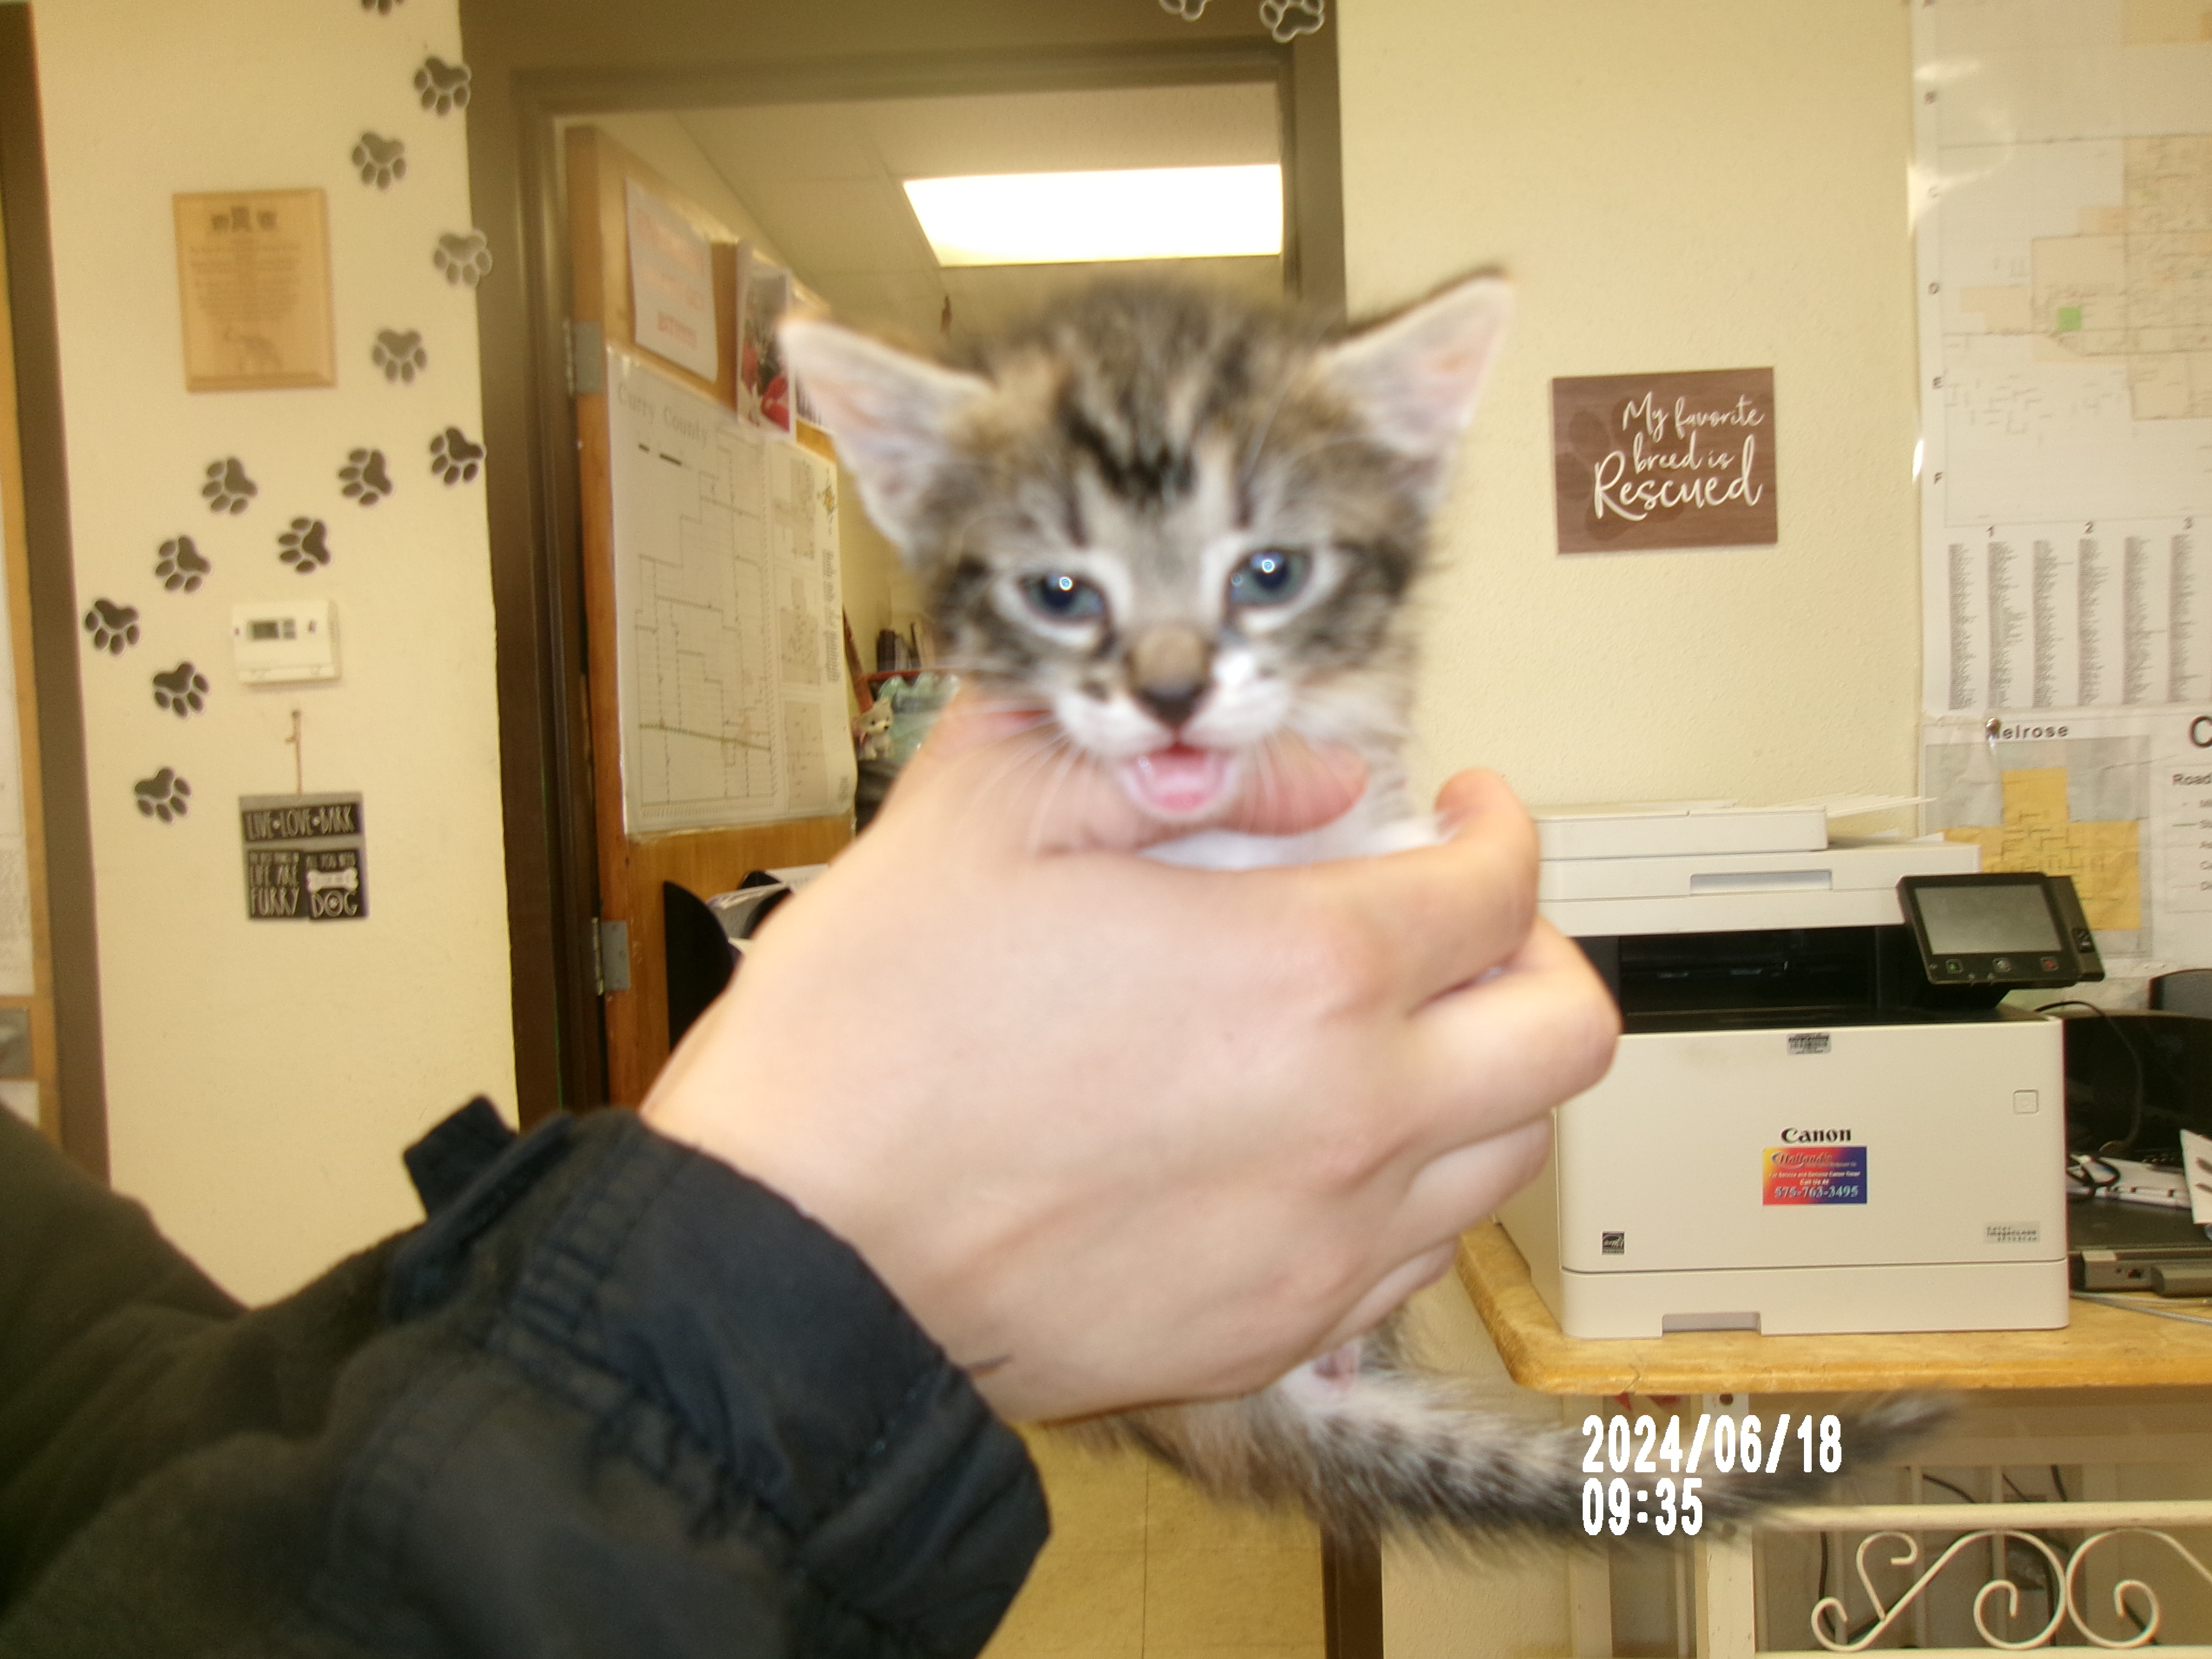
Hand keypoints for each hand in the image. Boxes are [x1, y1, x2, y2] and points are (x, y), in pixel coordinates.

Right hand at [643, 701, 1617, 1420]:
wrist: (796, 1252)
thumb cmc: (873, 1035)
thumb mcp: (991, 810)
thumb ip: (1173, 763)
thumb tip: (1315, 779)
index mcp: (1302, 972)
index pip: (1496, 888)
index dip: (1498, 828)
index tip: (1462, 811)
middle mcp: (1351, 1119)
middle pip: (1561, 1034)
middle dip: (1537, 954)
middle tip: (1463, 923)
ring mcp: (1323, 1245)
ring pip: (1507, 1156)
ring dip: (1483, 1075)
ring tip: (1396, 1033)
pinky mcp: (1275, 1337)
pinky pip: (1417, 1259)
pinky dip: (1411, 1185)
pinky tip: (1323, 1145)